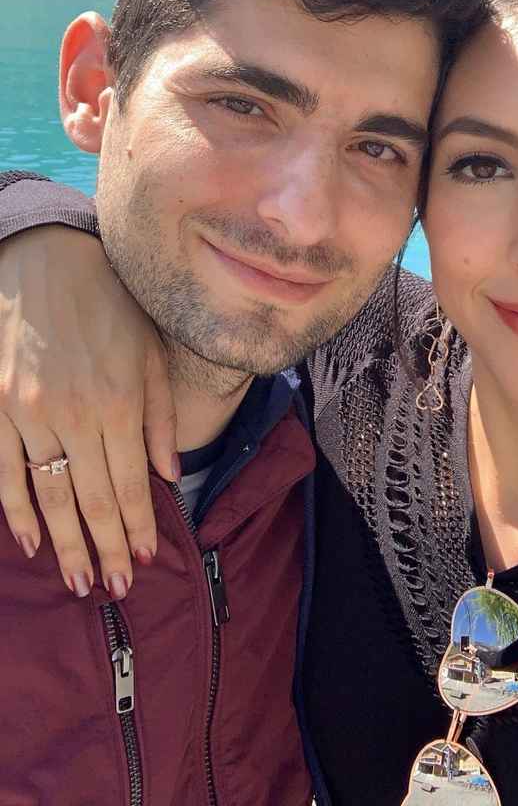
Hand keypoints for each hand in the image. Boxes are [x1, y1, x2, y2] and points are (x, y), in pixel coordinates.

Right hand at [0, 225, 176, 596]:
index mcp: (118, 401)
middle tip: (114, 591)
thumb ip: (162, 415)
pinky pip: (5, 470)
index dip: (137, 528)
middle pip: (92, 500)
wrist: (42, 258)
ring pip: (49, 495)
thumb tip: (168, 473)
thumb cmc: (107, 302)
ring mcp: (27, 412)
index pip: (131, 484)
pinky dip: (17, 510)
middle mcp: (73, 414)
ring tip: (79, 581)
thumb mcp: (150, 349)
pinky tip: (31, 541)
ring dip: (64, 543)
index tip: (144, 561)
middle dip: (105, 550)